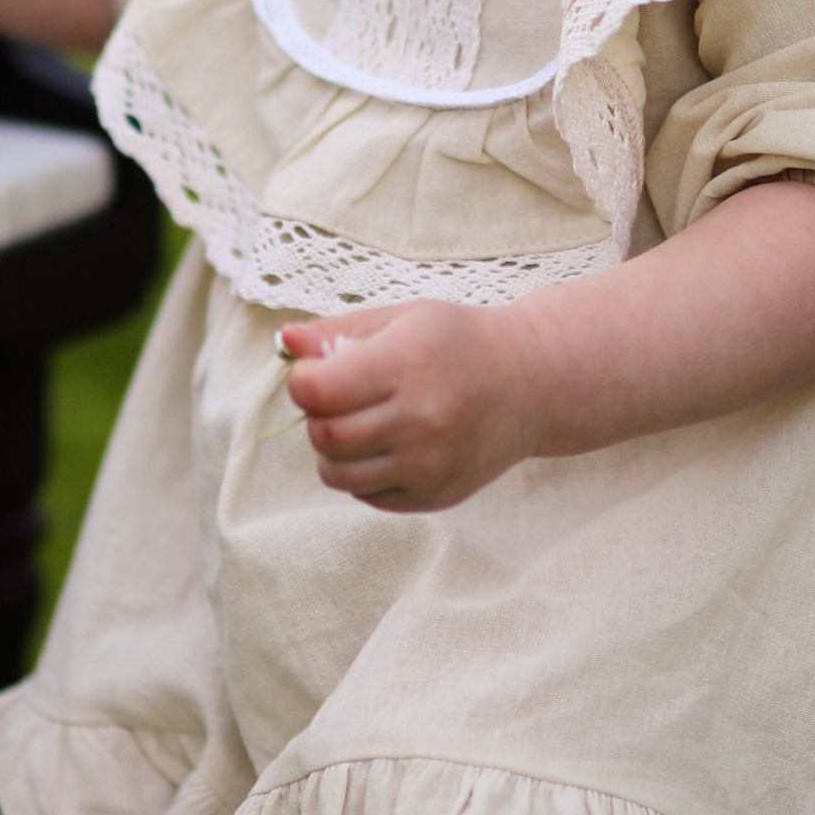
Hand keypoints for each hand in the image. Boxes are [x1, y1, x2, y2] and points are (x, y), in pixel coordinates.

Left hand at [278, 304, 531, 511]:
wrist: (529, 384)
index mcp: (408, 364)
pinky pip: (365, 495)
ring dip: (333, 449)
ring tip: (360, 423)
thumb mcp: (403, 318)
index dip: (303, 381)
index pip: (316, 391)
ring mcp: (429, 464)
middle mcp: (421, 419)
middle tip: (340, 398)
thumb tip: (285, 342)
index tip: (316, 373)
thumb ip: (339, 331)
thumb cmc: (458, 343)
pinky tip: (388, 445)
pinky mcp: (435, 496)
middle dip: (317, 416)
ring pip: (336, 473)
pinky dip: (362, 473)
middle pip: (323, 435)